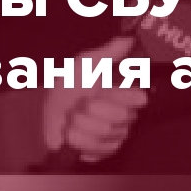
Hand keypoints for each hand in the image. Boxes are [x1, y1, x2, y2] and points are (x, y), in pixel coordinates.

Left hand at [42, 37, 147, 162]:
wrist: (51, 107)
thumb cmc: (71, 82)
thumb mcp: (87, 62)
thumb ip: (110, 52)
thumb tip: (129, 39)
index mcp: (126, 94)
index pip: (138, 99)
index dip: (118, 95)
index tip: (99, 91)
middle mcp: (126, 116)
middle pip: (119, 117)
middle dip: (93, 109)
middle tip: (81, 103)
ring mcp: (116, 135)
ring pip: (104, 133)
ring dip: (81, 124)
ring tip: (73, 118)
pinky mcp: (103, 152)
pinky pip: (96, 150)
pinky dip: (78, 140)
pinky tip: (72, 133)